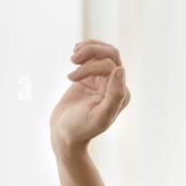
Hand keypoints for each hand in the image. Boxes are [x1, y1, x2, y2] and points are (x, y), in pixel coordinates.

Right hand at [49, 39, 130, 154]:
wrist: (64, 135)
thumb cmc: (80, 129)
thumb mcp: (99, 116)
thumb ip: (114, 96)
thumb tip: (121, 70)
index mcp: (121, 94)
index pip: (111, 66)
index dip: (91, 66)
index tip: (71, 78)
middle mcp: (116, 86)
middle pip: (110, 54)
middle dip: (91, 51)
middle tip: (72, 58)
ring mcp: (103, 80)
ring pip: (102, 52)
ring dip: (86, 50)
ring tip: (72, 58)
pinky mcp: (91, 77)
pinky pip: (93, 57)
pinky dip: (83, 52)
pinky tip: (73, 59)